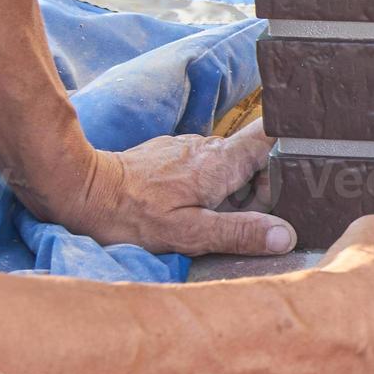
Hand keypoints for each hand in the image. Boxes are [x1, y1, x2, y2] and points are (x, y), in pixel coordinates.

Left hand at [48, 119, 296, 255]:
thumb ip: (239, 232)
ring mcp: (188, 149)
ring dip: (230, 194)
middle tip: (235, 222)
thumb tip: (286, 235)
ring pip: (229, 168)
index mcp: (221, 163)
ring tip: (204, 221)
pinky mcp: (170, 156)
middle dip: (258, 192)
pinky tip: (186, 211)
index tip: (293, 180)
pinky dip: (207, 190)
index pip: (271, 138)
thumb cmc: (131, 217)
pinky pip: (204, 170)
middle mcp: (208, 148)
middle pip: (255, 162)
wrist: (79, 193)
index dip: (289, 154)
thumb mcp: (189, 235)